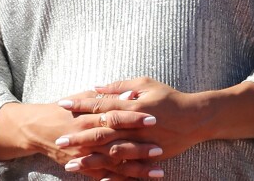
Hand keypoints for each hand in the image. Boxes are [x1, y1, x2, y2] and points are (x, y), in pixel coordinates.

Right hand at [0, 98, 158, 179]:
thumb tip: (130, 94)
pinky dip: (122, 180)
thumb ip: (107, 96)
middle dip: (139, 146)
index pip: (117, 116)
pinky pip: (105, 177)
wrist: (40, 128)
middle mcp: (89, 136)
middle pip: (118, 142)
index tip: (154, 117)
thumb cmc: (66, 108)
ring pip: (115, 164)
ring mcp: (86, 155)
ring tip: (158, 170)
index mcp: (91, 115)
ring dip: (136, 168)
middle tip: (160, 147)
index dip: (135, 117)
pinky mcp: (84, 168)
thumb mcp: (84, 97)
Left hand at [58, 77, 208, 171]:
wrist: (194, 118)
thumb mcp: (145, 83)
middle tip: (59, 140)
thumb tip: (97, 87)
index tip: (63, 104)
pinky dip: (112, 174)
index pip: (100, 104)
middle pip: (100, 131)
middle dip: (79, 136)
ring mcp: (140, 143)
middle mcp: (133, 125)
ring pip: (110, 153)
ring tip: (69, 164)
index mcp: (130, 105)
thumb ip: (120, 86)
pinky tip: (97, 178)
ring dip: (89, 159)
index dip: (81, 104)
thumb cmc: (168, 97)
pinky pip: (126, 168)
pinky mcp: (148, 157)